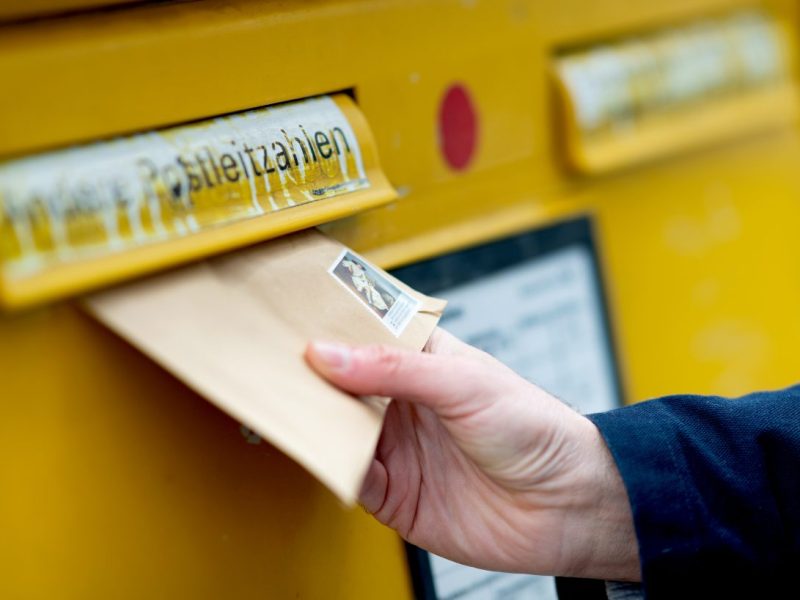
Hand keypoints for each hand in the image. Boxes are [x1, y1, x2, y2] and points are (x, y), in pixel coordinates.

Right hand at [305, 329, 639, 580]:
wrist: (569, 505)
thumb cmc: (536, 429)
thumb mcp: (465, 383)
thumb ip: (395, 370)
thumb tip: (329, 353)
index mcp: (423, 361)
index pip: (364, 336)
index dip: (328, 327)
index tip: (287, 316)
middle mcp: (405, 402)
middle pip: (341, 384)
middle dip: (308, 374)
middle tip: (267, 361)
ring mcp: (398, 448)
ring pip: (337, 429)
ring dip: (312, 420)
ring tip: (279, 403)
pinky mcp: (395, 494)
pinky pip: (349, 477)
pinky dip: (330, 466)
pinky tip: (318, 451)